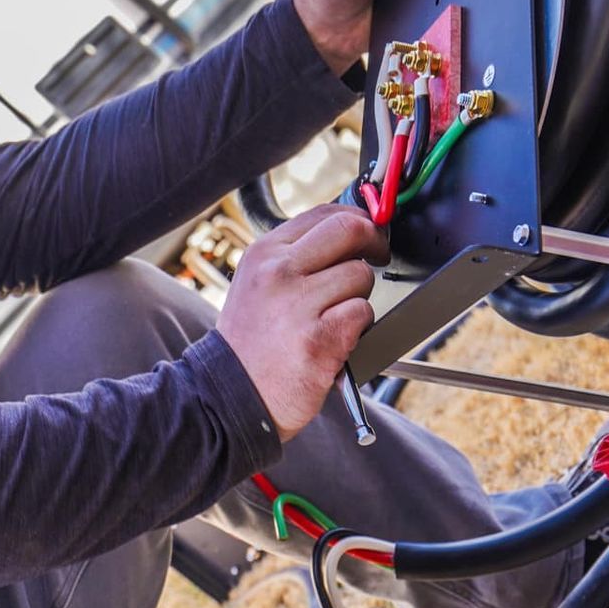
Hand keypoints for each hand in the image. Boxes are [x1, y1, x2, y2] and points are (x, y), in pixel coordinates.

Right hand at [217, 205, 387, 441]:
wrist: (229, 394)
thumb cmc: (250, 343)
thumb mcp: (257, 284)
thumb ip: (295, 256)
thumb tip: (346, 230)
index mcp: (264, 254)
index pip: (324, 213)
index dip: (357, 219)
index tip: (368, 231)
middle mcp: (279, 273)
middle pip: (349, 229)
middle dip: (374, 241)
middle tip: (379, 255)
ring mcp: (298, 305)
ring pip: (360, 275)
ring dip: (359, 296)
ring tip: (335, 316)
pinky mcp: (320, 338)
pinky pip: (363, 313)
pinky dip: (359, 328)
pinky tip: (336, 339)